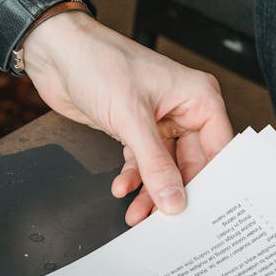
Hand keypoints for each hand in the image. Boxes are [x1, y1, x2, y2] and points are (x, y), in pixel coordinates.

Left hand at [21, 12, 232, 224]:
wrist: (56, 53)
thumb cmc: (99, 63)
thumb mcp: (132, 118)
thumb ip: (155, 164)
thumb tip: (174, 200)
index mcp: (198, 97)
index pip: (219, 149)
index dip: (214, 182)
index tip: (206, 213)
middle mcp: (183, 109)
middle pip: (192, 164)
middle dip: (175, 192)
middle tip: (167, 223)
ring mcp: (158, 120)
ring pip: (164, 167)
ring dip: (150, 191)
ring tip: (136, 215)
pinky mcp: (133, 128)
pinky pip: (141, 161)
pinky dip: (132, 177)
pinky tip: (121, 189)